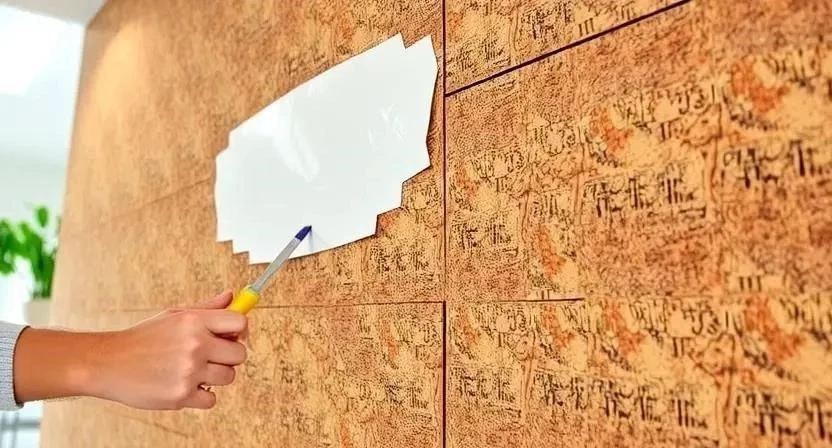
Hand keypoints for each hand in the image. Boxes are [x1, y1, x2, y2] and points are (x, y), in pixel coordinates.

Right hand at [82, 291, 247, 409]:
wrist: (107, 363)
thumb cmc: (142, 339)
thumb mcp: (173, 316)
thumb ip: (207, 308)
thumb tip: (232, 296)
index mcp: (194, 321)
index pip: (240, 322)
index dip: (241, 331)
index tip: (232, 336)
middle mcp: (195, 344)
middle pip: (240, 354)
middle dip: (229, 357)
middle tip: (211, 357)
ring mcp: (189, 371)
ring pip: (228, 377)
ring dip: (215, 377)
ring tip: (192, 371)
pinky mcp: (181, 395)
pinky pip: (212, 399)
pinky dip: (201, 396)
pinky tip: (184, 386)